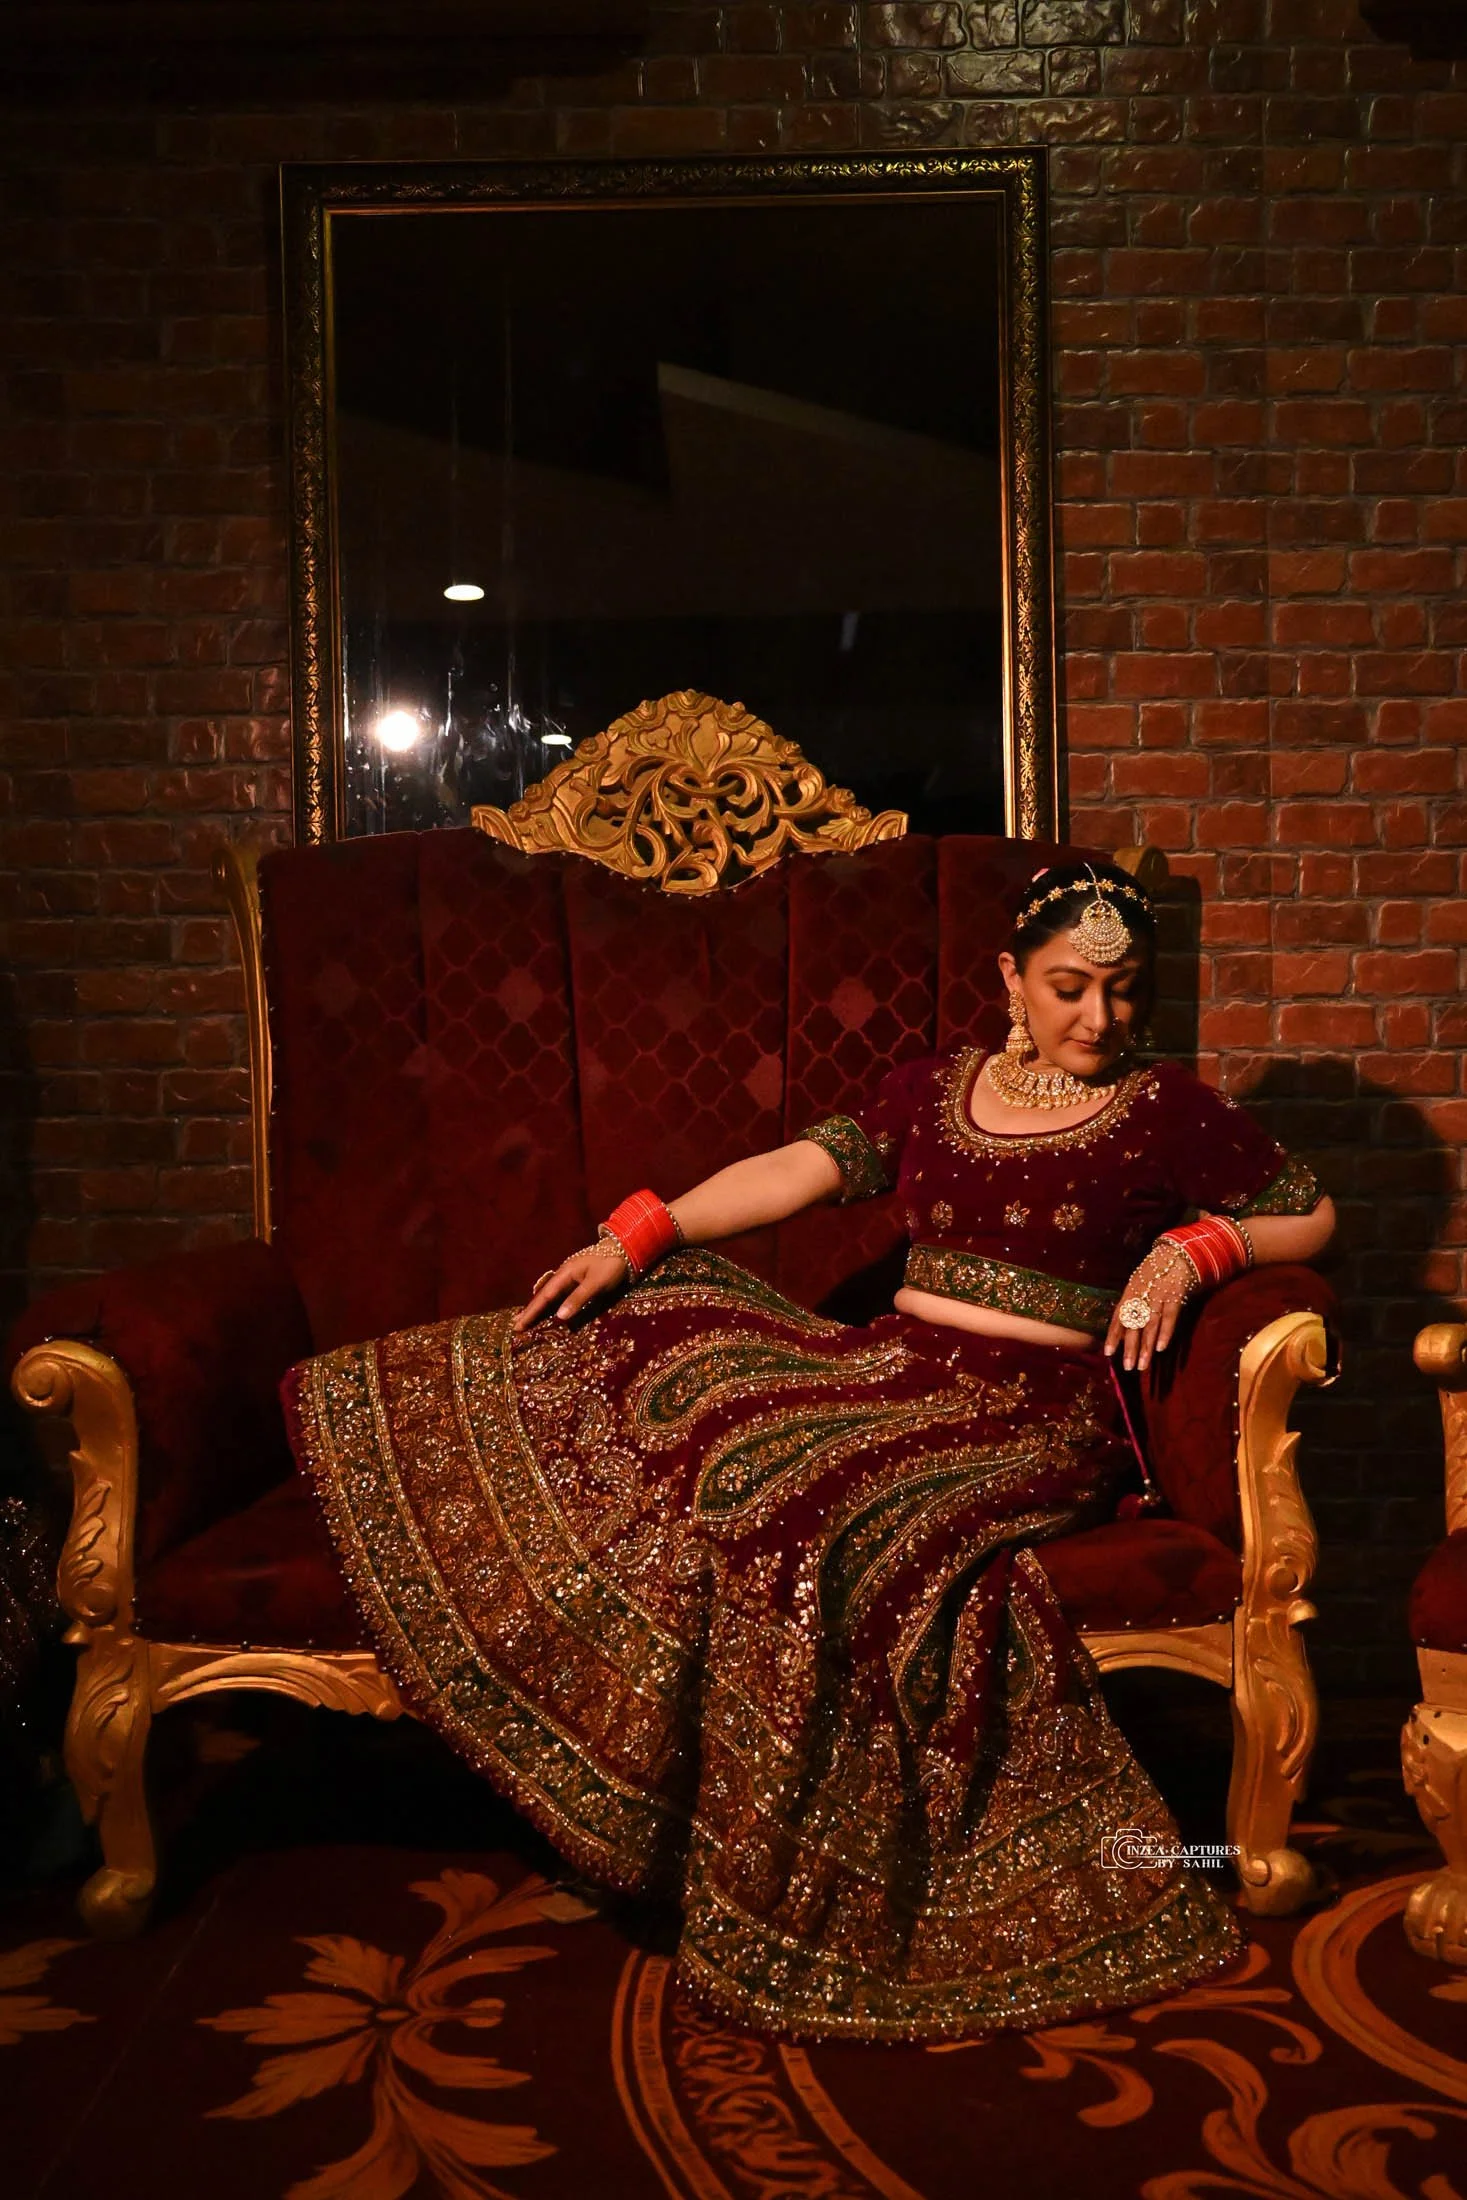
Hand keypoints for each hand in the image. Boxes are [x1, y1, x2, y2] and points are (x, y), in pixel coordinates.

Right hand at [513, 1241, 628, 1331]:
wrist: (624, 1249)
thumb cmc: (610, 1266)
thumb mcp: (596, 1283)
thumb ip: (578, 1299)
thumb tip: (559, 1317)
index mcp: (565, 1274)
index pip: (544, 1296)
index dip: (531, 1312)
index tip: (518, 1325)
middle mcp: (563, 1274)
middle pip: (543, 1295)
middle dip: (530, 1310)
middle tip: (516, 1325)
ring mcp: (570, 1276)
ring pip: (550, 1294)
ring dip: (538, 1307)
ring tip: (526, 1319)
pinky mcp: (577, 1279)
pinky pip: (558, 1293)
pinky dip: (549, 1302)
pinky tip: (546, 1308)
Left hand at [1104, 1239, 1196, 1370]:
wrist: (1175, 1254)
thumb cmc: (1153, 1274)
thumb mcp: (1137, 1286)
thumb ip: (1130, 1306)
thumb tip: (1122, 1331)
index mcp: (1129, 1294)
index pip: (1119, 1317)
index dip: (1114, 1335)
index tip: (1108, 1353)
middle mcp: (1141, 1297)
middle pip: (1134, 1325)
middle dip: (1130, 1348)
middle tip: (1127, 1367)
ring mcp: (1158, 1297)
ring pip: (1150, 1325)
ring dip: (1146, 1347)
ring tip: (1142, 1366)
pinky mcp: (1175, 1298)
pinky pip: (1169, 1318)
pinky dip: (1165, 1333)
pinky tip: (1160, 1348)